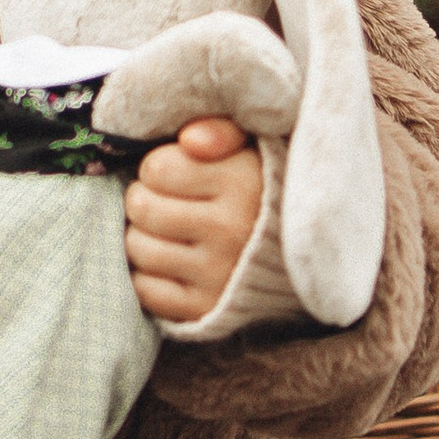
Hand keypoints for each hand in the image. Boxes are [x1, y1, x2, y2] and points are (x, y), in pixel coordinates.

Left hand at [124, 117, 262, 322]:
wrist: (300, 255)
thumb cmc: (262, 190)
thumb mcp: (252, 147)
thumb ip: (221, 129)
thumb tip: (189, 140)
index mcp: (242, 183)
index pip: (157, 168)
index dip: (158, 166)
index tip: (175, 171)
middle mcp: (231, 231)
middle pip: (142, 207)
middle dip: (144, 198)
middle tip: (162, 200)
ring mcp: (218, 274)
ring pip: (138, 248)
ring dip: (140, 235)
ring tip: (162, 228)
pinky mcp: (206, 309)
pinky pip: (146, 290)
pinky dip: (146, 274)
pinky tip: (166, 260)